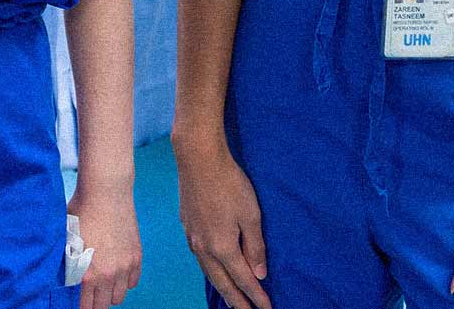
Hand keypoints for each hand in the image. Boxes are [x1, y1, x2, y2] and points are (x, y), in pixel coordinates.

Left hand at [68, 182, 141, 308]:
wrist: (105, 192)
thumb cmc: (81, 212)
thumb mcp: (66, 242)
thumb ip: (66, 266)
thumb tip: (64, 280)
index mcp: (86, 274)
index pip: (85, 307)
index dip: (80, 306)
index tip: (78, 301)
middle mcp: (107, 275)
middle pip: (103, 306)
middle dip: (95, 303)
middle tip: (89, 293)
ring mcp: (124, 267)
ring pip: (119, 297)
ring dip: (110, 293)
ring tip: (103, 283)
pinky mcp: (136, 257)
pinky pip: (133, 282)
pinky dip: (125, 281)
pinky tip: (116, 272)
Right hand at [174, 137, 271, 308]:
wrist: (198, 160)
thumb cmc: (229, 184)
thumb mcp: (251, 215)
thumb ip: (255, 246)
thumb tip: (258, 273)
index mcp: (222, 247)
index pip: (243, 280)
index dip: (256, 296)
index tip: (266, 308)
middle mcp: (204, 248)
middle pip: (222, 282)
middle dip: (237, 301)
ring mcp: (193, 238)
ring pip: (208, 272)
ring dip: (222, 288)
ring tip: (232, 299)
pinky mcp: (187, 227)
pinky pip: (200, 258)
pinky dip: (211, 271)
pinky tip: (214, 269)